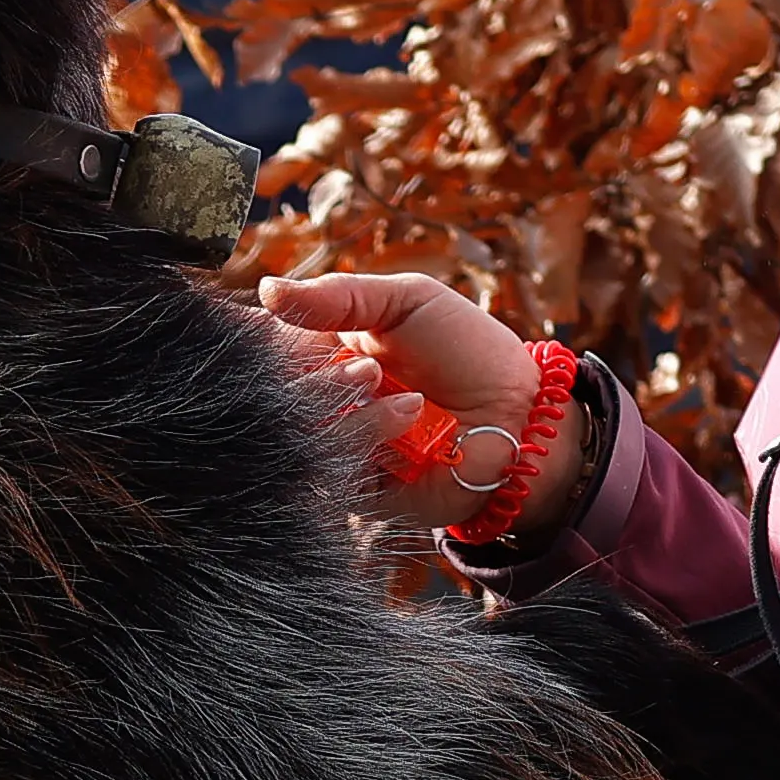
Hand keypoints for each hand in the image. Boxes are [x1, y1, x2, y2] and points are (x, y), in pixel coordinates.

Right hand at [254, 270, 588, 543]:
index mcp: (321, 350)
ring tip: (389, 388)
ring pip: (294, 431)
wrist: (518, 412)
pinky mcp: (352, 488)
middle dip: (316, 376)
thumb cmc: (466, 349)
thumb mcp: (405, 300)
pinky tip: (410, 420)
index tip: (288, 332)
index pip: (261, 346)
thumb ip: (337, 296)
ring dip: (344, 405)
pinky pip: (328, 469)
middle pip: (269, 392)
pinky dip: (366, 438)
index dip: (267, 340)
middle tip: (369, 369)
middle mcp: (318, 400)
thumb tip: (266, 291)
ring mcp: (332, 445)